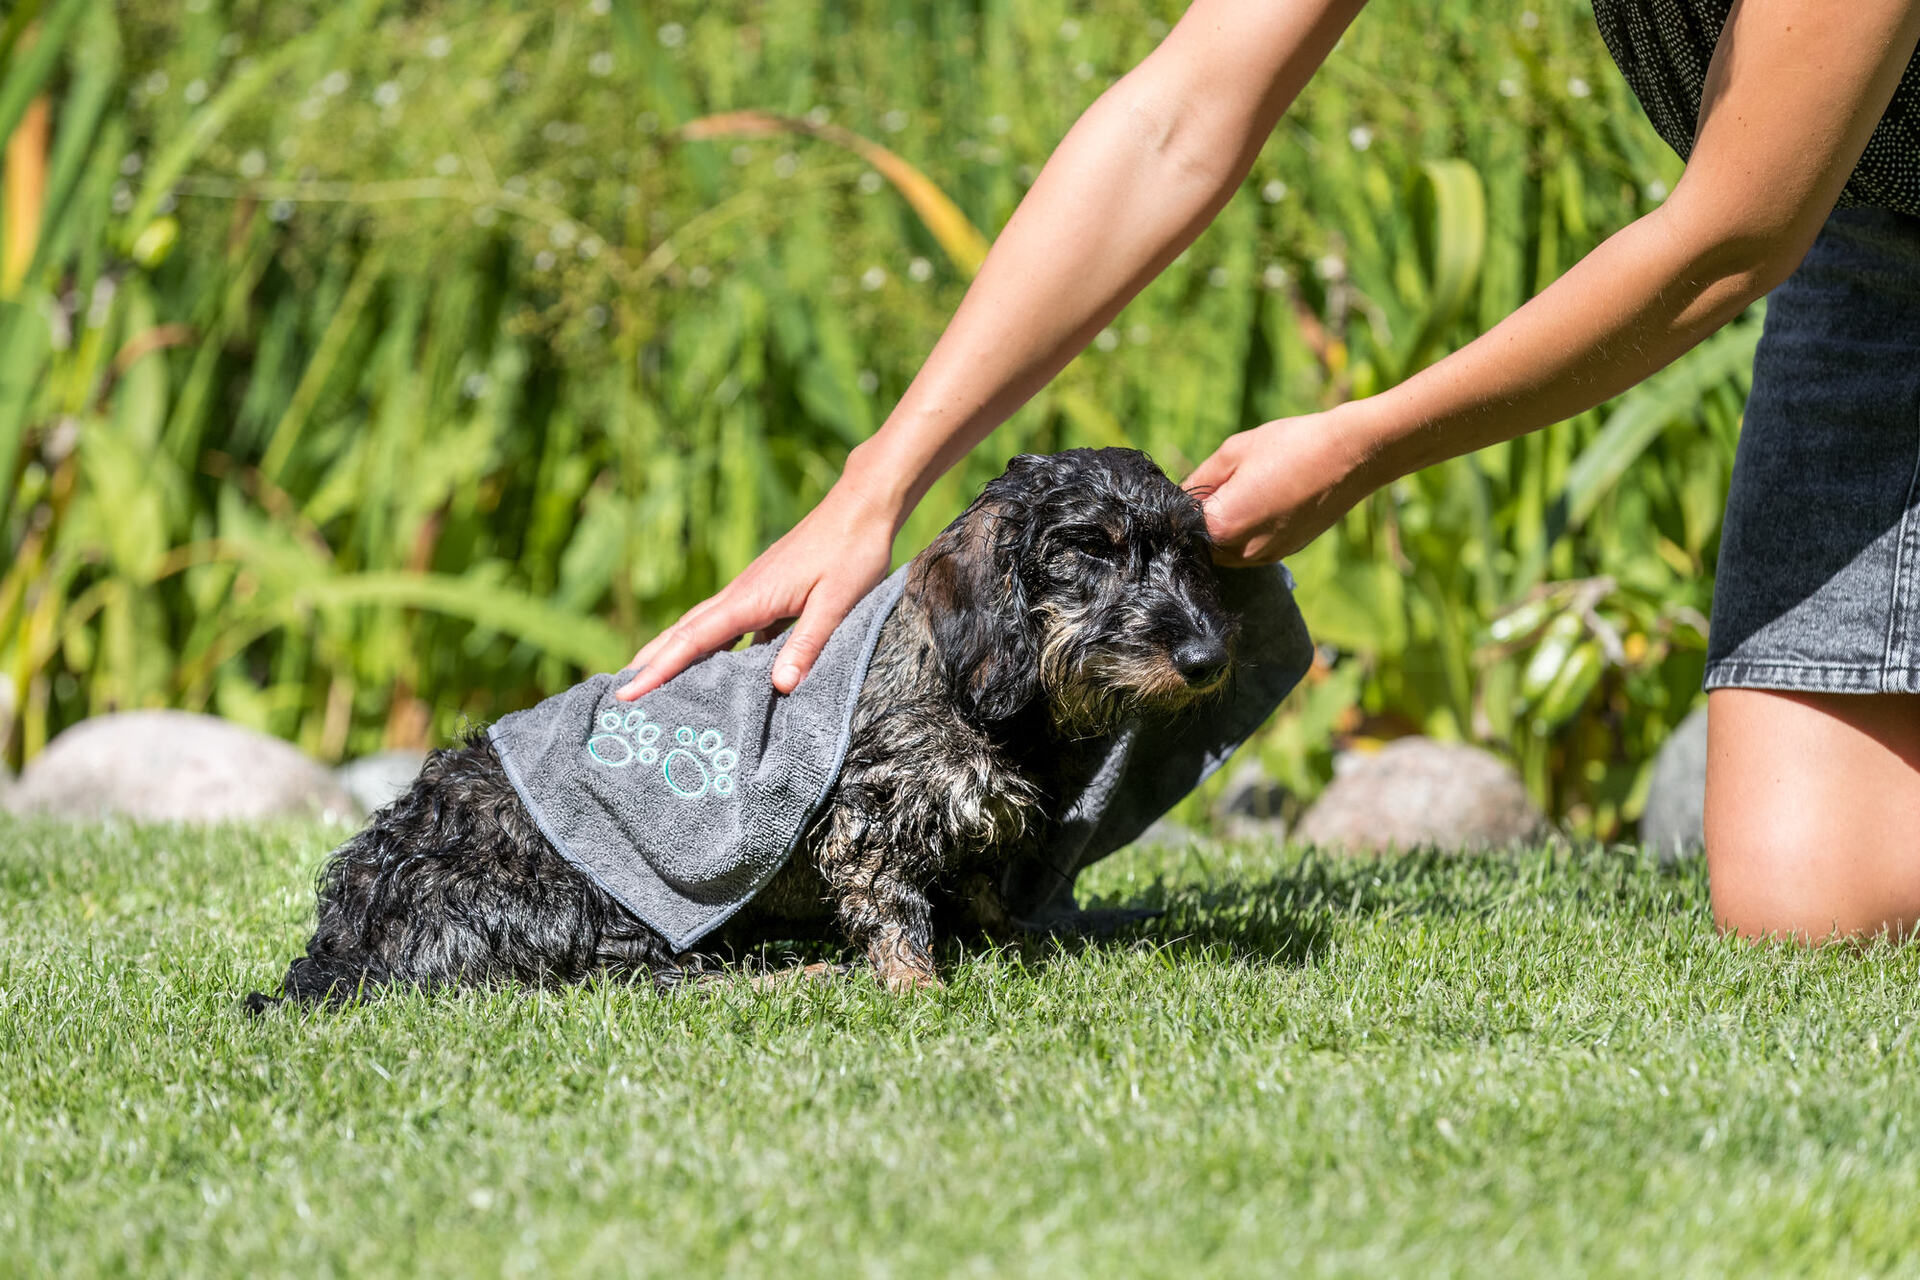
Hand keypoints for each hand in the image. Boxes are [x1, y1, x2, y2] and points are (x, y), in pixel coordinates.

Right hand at [615, 476, 899, 699]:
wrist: (863, 507)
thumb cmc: (852, 552)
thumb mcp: (837, 603)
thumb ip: (808, 644)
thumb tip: (779, 687)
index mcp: (750, 598)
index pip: (693, 639)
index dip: (659, 669)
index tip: (627, 693)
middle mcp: (741, 594)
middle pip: (685, 632)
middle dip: (651, 662)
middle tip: (620, 694)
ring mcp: (752, 591)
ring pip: (703, 628)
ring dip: (676, 654)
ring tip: (652, 683)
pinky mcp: (768, 592)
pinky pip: (730, 628)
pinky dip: (714, 649)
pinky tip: (718, 671)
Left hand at [1185, 407, 1382, 565]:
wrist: (1351, 455)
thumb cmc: (1291, 446)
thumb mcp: (1233, 452)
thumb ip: (1199, 479)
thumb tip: (1179, 495)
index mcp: (1222, 525)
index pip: (1182, 523)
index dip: (1182, 503)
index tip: (1194, 484)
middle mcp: (1241, 551)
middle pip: (1201, 542)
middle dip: (1202, 519)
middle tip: (1221, 485)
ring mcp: (1265, 556)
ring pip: (1226, 550)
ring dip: (1225, 528)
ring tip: (1246, 491)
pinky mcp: (1285, 553)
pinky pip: (1251, 549)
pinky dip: (1248, 532)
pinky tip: (1264, 502)